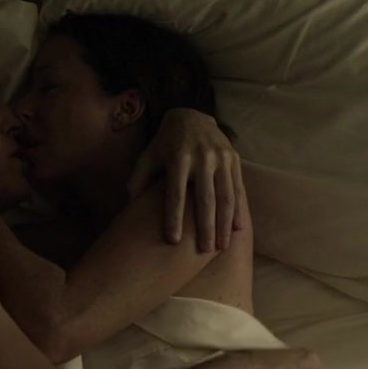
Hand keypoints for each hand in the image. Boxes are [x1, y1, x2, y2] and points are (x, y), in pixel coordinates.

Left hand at [127, 108, 244, 251]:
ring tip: (221, 246)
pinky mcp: (233, 158)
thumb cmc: (164, 145)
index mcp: (178, 158)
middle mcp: (202, 157)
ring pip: (225, 196)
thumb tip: (129, 208)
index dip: (174, 218)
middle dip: (204, 227)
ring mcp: (221, 157)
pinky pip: (238, 188)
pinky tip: (237, 228)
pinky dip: (238, 209)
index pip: (175, 194)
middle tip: (203, 251)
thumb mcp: (147, 156)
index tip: (173, 241)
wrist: (191, 116)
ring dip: (224, 223)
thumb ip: (138, 180)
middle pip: (205, 199)